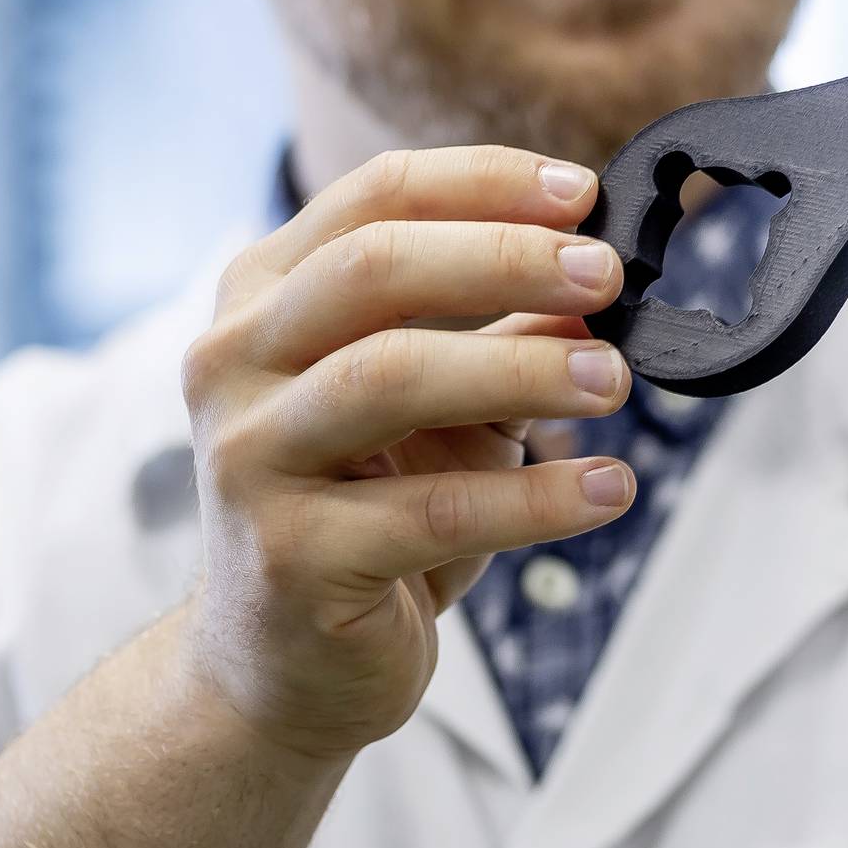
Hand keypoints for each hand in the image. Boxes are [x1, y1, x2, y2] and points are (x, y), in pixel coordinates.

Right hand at [175, 145, 637, 760]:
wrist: (282, 665)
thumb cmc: (368, 503)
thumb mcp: (443, 400)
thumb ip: (506, 331)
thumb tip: (601, 276)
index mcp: (264, 295)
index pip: (373, 197)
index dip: (484, 182)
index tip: (583, 194)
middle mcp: (234, 362)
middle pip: (372, 268)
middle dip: (505, 258)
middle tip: (606, 276)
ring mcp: (249, 460)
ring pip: (389, 377)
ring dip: (521, 369)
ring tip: (614, 381)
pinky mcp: (289, 560)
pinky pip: (431, 512)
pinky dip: (537, 498)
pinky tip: (609, 488)